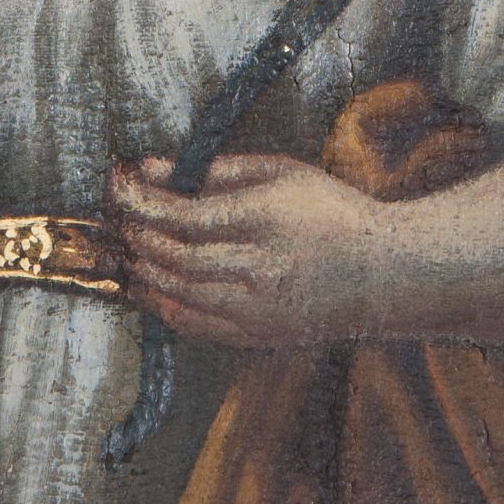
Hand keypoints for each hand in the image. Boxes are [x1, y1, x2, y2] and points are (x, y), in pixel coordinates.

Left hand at [110, 152, 387, 348]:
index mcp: (269, 220)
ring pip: (182, 295)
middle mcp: (263, 268)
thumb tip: (152, 168)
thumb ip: (216, 171)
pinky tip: (150, 287)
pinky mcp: (259, 335)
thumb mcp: (281, 174)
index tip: (121, 186)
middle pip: (178, 258)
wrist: (384, 274)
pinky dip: (165, 306)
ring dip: (145, 273)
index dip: (144, 203)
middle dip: (139, 237)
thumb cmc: (331, 213)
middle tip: (118, 219)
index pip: (188, 217)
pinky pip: (197, 325)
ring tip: (128, 251)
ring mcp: (260, 308)